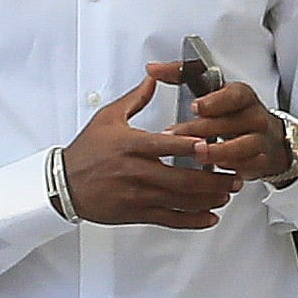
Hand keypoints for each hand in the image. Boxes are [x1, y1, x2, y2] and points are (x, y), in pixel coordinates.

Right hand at [62, 76, 243, 228]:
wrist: (63, 184)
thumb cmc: (86, 152)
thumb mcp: (107, 118)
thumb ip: (136, 99)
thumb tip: (154, 78)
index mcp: (131, 145)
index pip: (166, 145)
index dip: (190, 146)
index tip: (211, 145)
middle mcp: (136, 172)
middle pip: (182, 178)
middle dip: (213, 179)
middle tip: (233, 176)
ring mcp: (138, 195)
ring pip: (180, 200)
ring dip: (208, 198)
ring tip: (227, 194)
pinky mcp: (136, 212)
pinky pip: (170, 219)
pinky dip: (192, 220)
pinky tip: (209, 217)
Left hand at [144, 61, 289, 181]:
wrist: (270, 139)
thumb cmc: (233, 112)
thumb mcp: (212, 90)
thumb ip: (180, 76)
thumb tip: (153, 68)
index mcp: (242, 96)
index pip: (233, 95)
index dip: (215, 101)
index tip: (195, 106)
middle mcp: (254, 117)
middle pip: (230, 122)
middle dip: (201, 130)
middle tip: (175, 135)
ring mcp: (259, 141)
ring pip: (242, 147)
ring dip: (218, 152)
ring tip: (197, 154)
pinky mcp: (259, 162)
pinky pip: (247, 168)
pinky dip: (231, 171)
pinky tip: (213, 175)